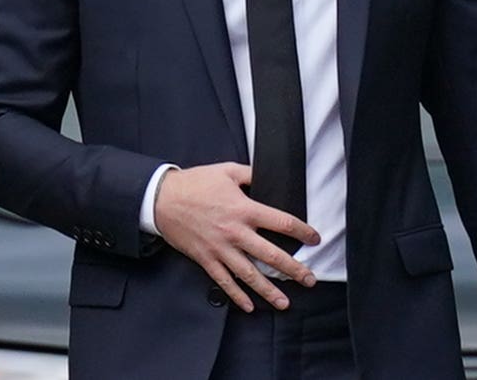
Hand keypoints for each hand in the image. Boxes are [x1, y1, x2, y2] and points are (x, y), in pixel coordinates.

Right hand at [154, 162, 319, 311]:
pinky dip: (237, 296)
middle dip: (293, 269)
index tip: (315, 238)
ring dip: (268, 290)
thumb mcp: (228, 171)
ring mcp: (220, 249)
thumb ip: (252, 174)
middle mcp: (235, 233)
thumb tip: (270, 174)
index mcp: (244, 209)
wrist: (161, 199)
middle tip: (310, 279)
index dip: (302, 232)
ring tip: (285, 302)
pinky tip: (249, 306)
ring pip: (249, 274)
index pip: (282, 223)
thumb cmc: (195, 184)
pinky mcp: (206, 259)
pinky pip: (224, 282)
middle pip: (270, 255)